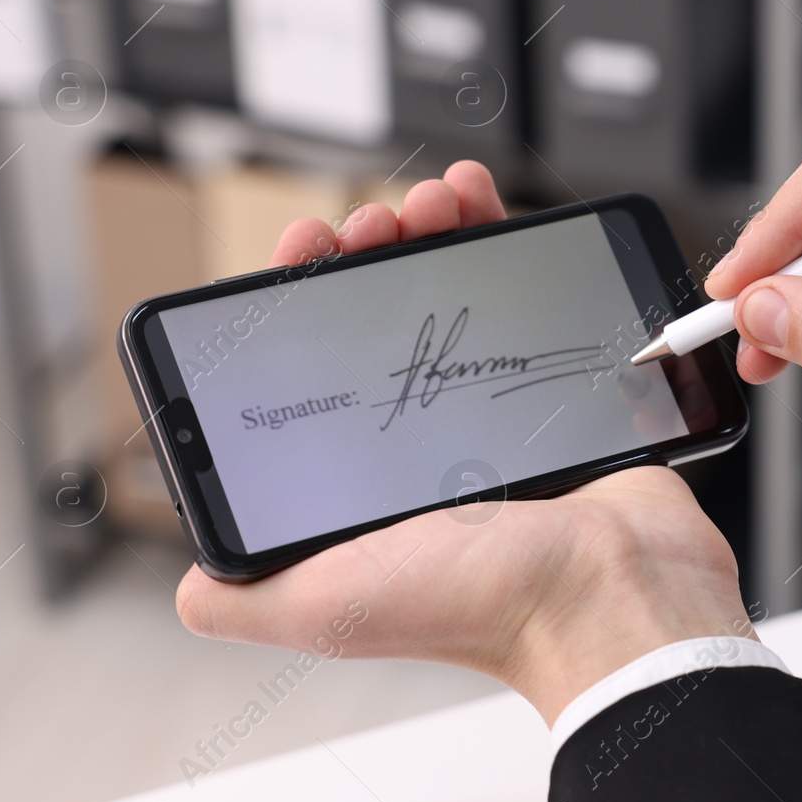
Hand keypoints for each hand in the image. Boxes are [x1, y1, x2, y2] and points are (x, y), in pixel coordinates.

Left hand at [176, 161, 753, 723]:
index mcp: (364, 481)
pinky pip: (515, 284)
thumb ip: (243, 597)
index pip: (311, 365)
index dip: (295, 301)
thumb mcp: (329, 607)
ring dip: (423, 229)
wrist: (611, 587)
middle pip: (375, 317)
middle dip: (361, 254)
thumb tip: (190, 585)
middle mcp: (421, 441)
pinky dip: (488, 227)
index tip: (301, 254)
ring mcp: (488, 404)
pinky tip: (472, 194)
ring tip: (427, 205)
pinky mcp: (552, 375)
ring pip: (441, 290)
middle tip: (369, 228)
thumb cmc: (480, 602)